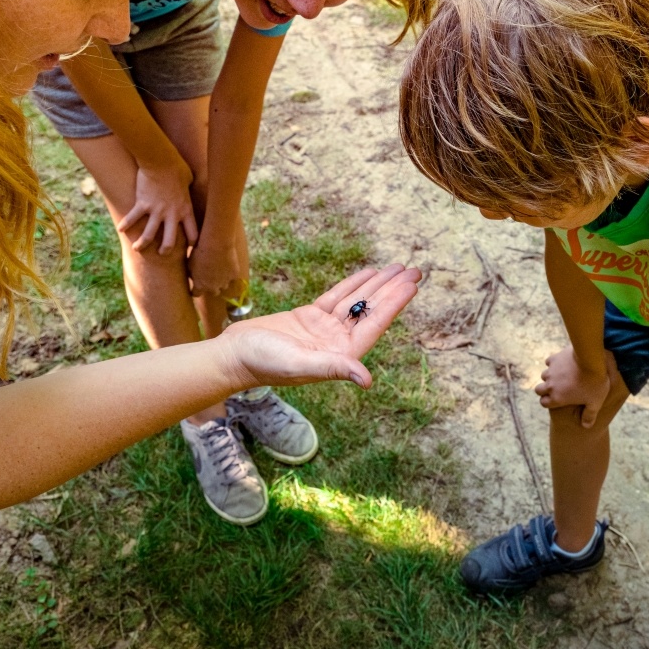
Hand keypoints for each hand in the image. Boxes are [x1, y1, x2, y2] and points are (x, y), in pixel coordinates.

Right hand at [118, 158, 198, 253]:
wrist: (160, 160)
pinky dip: (126, 225)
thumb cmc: (177, 166)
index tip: (189, 246)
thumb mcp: (189, 179)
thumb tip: (189, 185)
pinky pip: (132, 218)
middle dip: (166, 250)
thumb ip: (188, 189)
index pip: (193, 233)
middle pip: (170, 241)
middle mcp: (171, 214)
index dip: (192, 242)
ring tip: (137, 249)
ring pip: (149, 235)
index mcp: (185, 210)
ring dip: (142, 244)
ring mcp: (156, 211)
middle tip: (162, 253)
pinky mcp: (142, 204)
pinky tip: (121, 230)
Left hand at [187, 235, 242, 298]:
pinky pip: (233, 277)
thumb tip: (194, 277)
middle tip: (210, 278)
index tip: (196, 286)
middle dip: (212, 287)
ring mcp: (225, 282)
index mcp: (200, 286)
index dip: (196, 290)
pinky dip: (231, 273)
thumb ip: (192, 274)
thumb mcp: (190, 264)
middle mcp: (213, 288)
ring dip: (222, 281)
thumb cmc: (200, 252)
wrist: (216, 244)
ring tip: (220, 271)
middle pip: (214, 292)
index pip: (196, 294)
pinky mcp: (234, 275)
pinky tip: (229, 265)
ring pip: (224, 286)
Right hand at [218, 264, 421, 389]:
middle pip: (370, 311)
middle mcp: (336, 343)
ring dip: (376, 284)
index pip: (374, 325)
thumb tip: (367, 380)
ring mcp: (323, 330)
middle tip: (415, 270)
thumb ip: (334, 368)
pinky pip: (337, 298)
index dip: (394, 304)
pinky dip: (352, 285)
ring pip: (356, 302)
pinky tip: (368, 273)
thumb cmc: (264, 363)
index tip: (411, 285)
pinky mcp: (309, 318)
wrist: (233, 356)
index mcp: (340, 356)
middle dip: (392, 290)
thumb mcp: (300, 364)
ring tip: (398, 267)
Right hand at [534, 344, 610, 428]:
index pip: (543, 403)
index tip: (555, 400)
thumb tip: (586, 426)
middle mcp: (550, 385)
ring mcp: (551, 371)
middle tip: (556, 389)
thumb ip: (589, 416)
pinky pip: (549, 362)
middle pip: (538, 389)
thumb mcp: (595, 403)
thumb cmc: (594, 383)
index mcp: (557, 398)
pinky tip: (564, 364)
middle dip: (544, 390)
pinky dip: (554, 364)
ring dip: (550, 377)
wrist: (591, 359)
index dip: (548, 402)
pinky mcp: (554, 358)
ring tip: (562, 376)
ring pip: (544, 375)